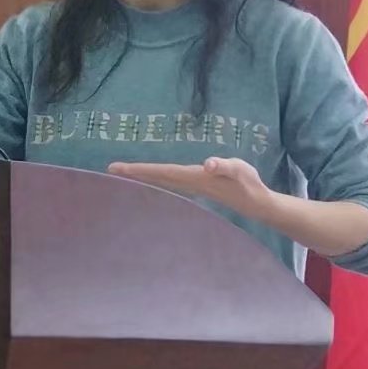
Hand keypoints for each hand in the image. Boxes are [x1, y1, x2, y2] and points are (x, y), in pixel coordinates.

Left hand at [106, 155, 271, 220]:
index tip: (119, 169)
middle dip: (135, 174)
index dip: (141, 170)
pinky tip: (154, 180)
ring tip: (126, 174)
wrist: (256, 204)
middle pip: (157, 178)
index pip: (162, 172)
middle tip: (111, 169)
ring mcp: (192, 188)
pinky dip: (158, 179)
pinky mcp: (197, 187)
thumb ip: (224, 166)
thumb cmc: (248, 184)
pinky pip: (170, 182)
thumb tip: (208, 164)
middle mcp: (189, 184)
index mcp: (194, 178)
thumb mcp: (239, 169)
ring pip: (162, 181)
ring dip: (145, 177)